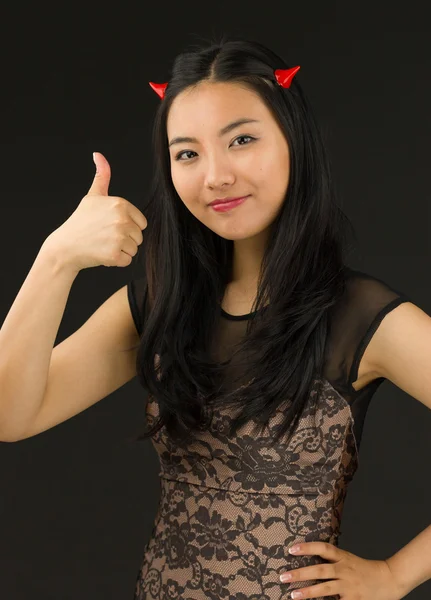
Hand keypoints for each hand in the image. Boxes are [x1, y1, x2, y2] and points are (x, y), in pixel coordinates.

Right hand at [45, 152, 147, 271]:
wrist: (65, 247)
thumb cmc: (80, 222)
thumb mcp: (92, 196)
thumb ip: (102, 176)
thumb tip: (98, 155)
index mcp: (120, 204)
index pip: (141, 223)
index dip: (127, 226)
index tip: (110, 225)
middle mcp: (121, 219)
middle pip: (139, 236)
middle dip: (125, 239)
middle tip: (105, 236)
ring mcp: (118, 237)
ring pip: (134, 249)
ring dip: (121, 250)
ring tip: (103, 244)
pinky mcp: (114, 254)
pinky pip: (127, 260)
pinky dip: (117, 261)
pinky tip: (103, 254)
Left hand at [279, 542, 404, 598]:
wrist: (388, 580)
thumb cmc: (364, 569)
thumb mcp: (348, 558)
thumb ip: (332, 559)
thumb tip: (310, 558)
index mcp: (342, 557)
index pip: (323, 548)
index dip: (307, 547)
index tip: (291, 549)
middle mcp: (344, 570)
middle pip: (319, 570)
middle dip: (300, 573)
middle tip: (283, 576)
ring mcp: (348, 586)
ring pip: (325, 589)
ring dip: (308, 593)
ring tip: (293, 595)